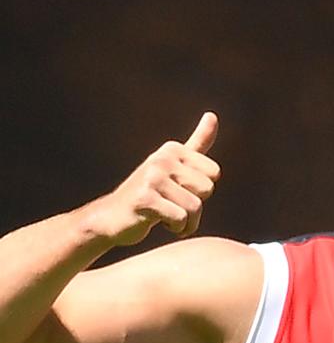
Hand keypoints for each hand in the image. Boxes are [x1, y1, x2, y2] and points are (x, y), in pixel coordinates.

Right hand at [90, 111, 220, 245]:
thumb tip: (212, 115)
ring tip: (166, 217)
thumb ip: (196, 143)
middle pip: (207, 189)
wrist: (111, 217)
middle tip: (172, 206)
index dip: (201, 189)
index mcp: (173, 149)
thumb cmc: (149, 193)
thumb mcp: (174, 165)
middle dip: (195, 208)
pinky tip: (157, 222)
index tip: (180, 190)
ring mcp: (152, 178)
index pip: (214, 173)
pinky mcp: (145, 199)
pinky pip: (180, 218)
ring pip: (195, 207)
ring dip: (185, 222)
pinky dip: (175, 228)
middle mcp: (162, 159)